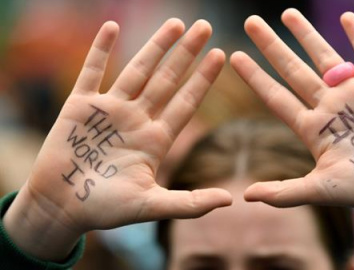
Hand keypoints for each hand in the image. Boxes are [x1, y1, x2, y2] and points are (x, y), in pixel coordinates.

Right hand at [4, 19, 230, 260]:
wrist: (61, 208)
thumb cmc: (106, 210)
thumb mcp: (151, 206)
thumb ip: (190, 203)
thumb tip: (231, 199)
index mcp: (156, 140)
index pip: (186, 103)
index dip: (203, 79)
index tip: (221, 55)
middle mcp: (137, 119)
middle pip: (167, 80)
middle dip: (186, 54)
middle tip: (205, 27)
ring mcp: (110, 110)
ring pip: (137, 70)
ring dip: (155, 46)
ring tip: (176, 23)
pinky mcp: (80, 106)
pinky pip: (92, 71)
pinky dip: (100, 49)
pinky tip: (112, 25)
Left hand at [231, 9, 353, 236]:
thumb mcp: (322, 189)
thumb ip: (285, 193)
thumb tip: (245, 197)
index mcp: (312, 127)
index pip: (276, 96)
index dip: (255, 77)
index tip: (234, 56)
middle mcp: (329, 106)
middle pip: (293, 69)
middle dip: (272, 46)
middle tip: (251, 21)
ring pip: (325, 57)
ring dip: (306, 34)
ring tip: (286, 13)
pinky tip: (345, 16)